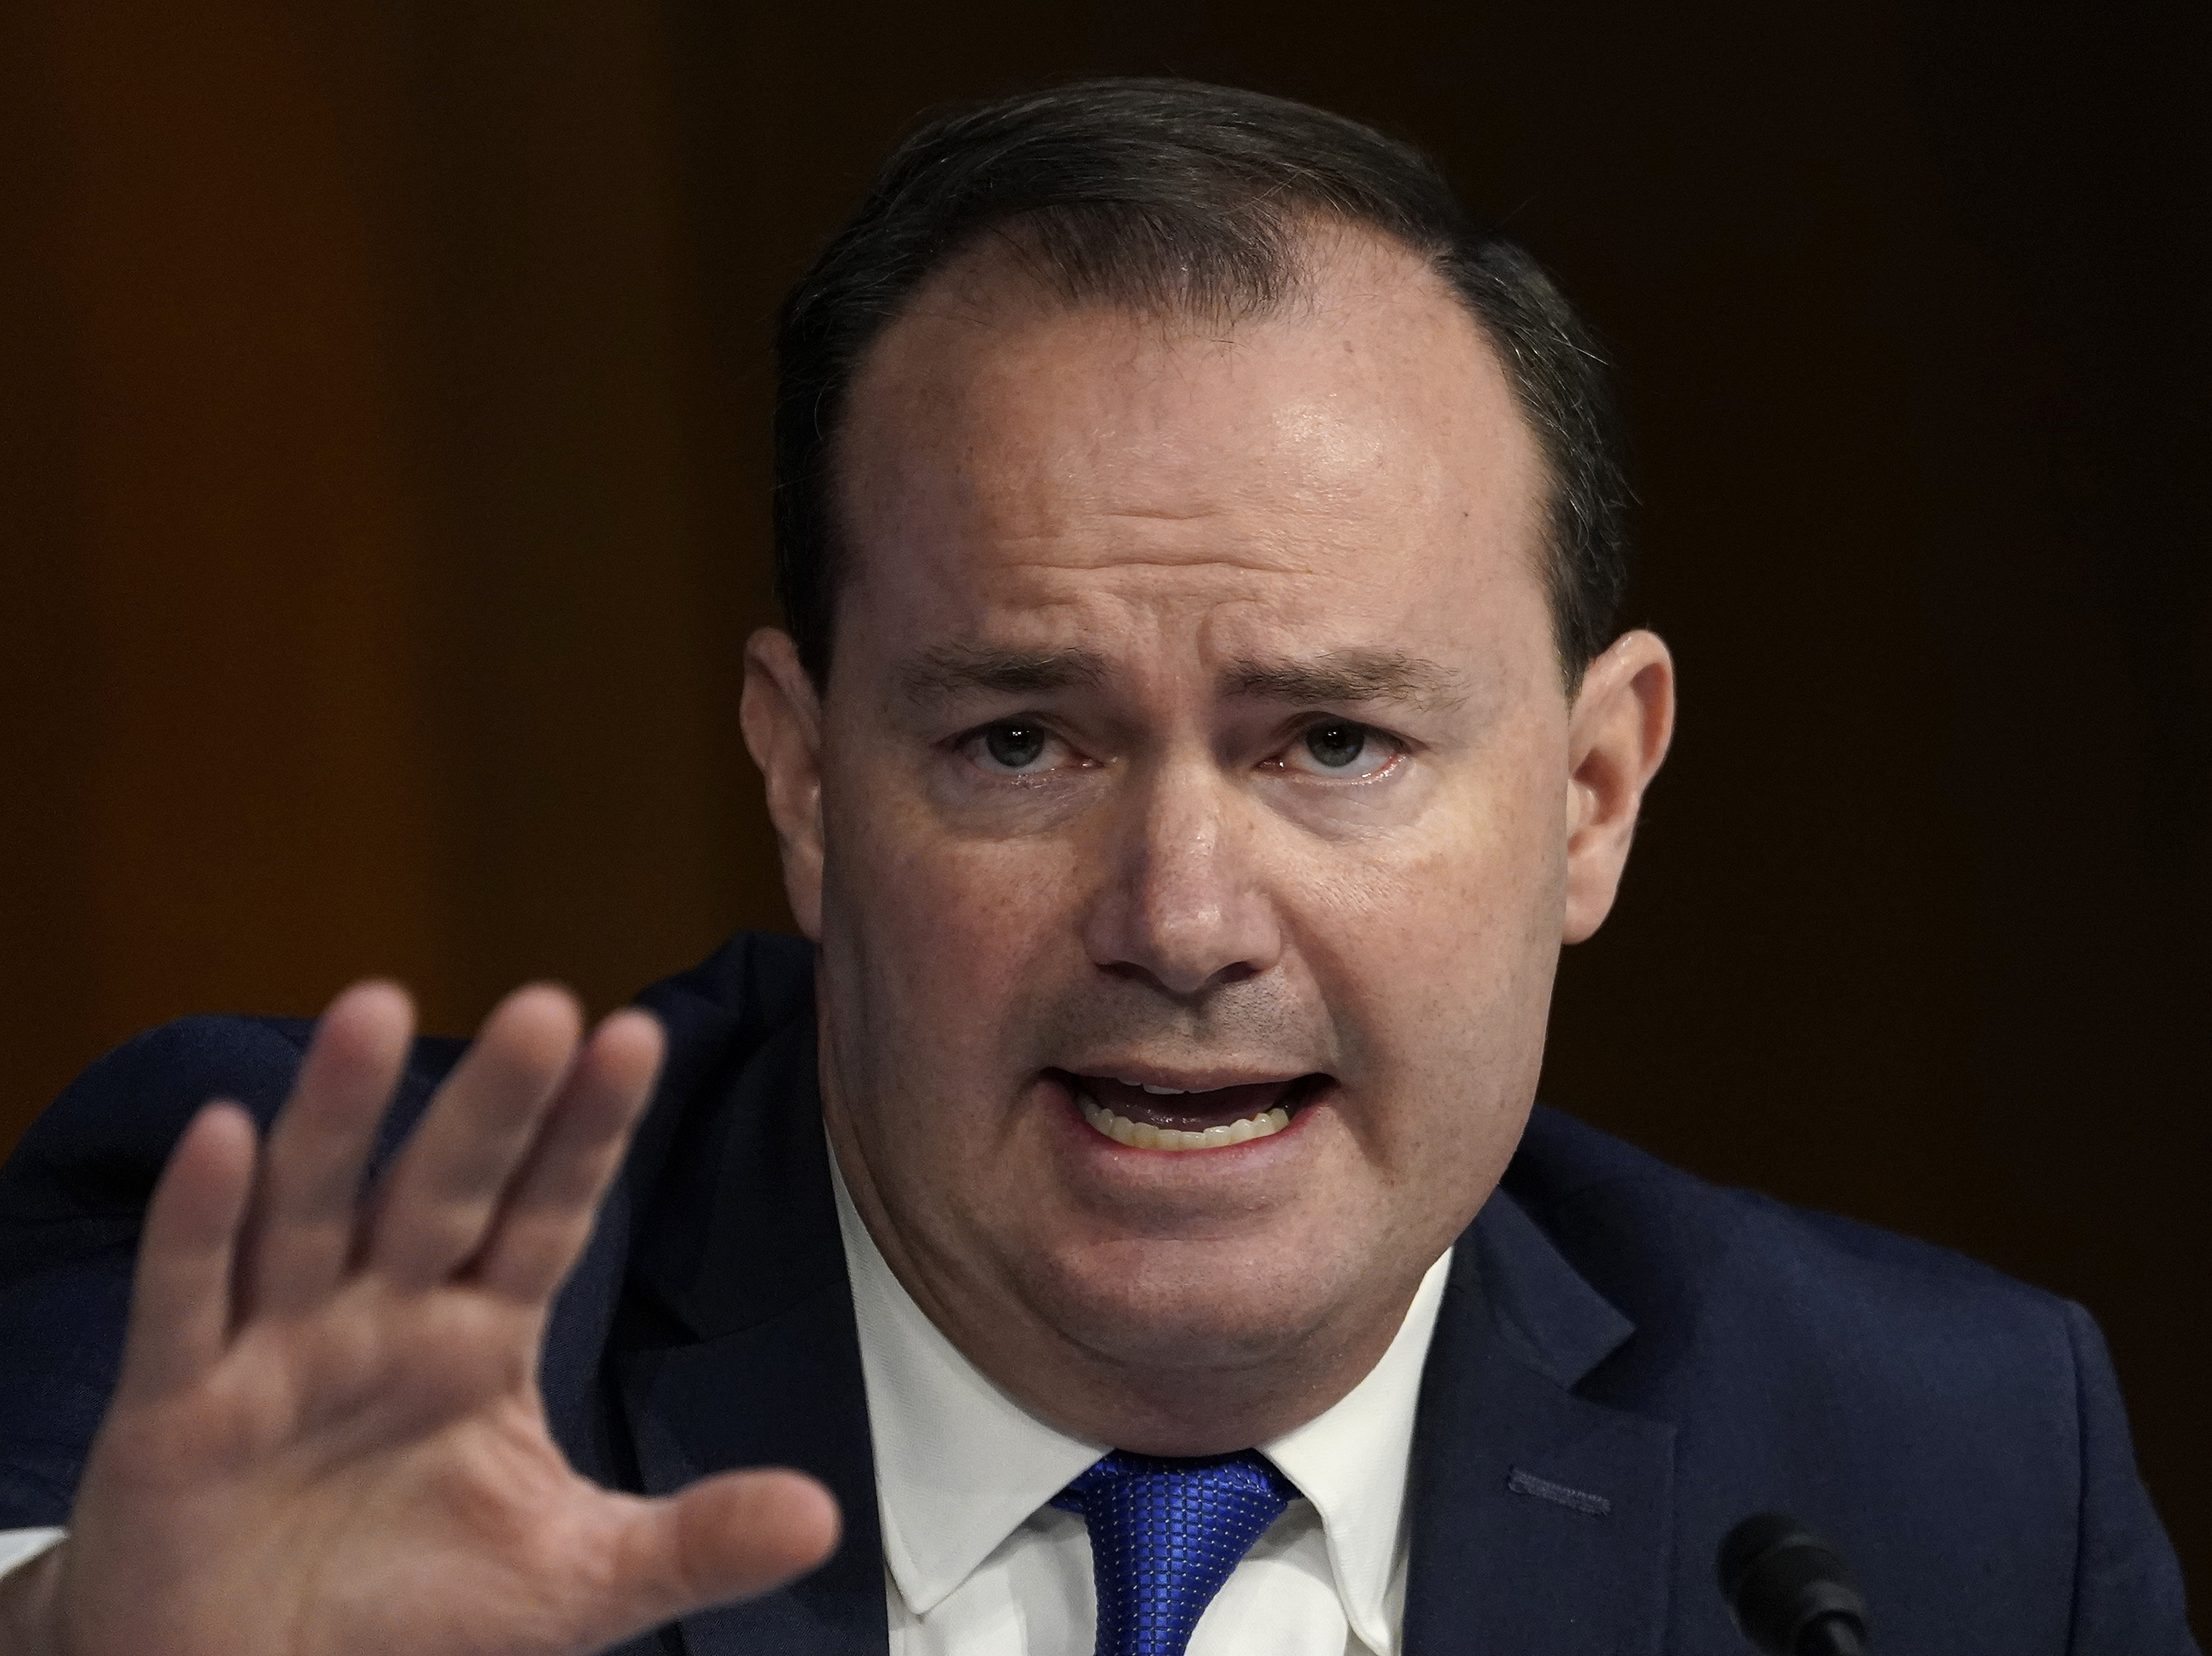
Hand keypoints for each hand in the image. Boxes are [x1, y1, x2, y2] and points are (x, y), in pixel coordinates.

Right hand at [0, 982, 837, 1655]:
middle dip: (493, 1106)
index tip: (638, 1037)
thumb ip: (691, 1541)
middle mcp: (385, 1315)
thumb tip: (825, 1520)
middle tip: (544, 1006)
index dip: (587, 1132)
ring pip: (313, 1210)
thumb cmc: (413, 1619)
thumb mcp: (574, 1580)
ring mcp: (277, 1349)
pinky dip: (200, 1221)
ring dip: (341, 1115)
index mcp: (481, 1337)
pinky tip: (222, 1136)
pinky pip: (185, 1301)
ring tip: (374, 1008)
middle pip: (446, 1189)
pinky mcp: (176, 1408)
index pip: (548, 1214)